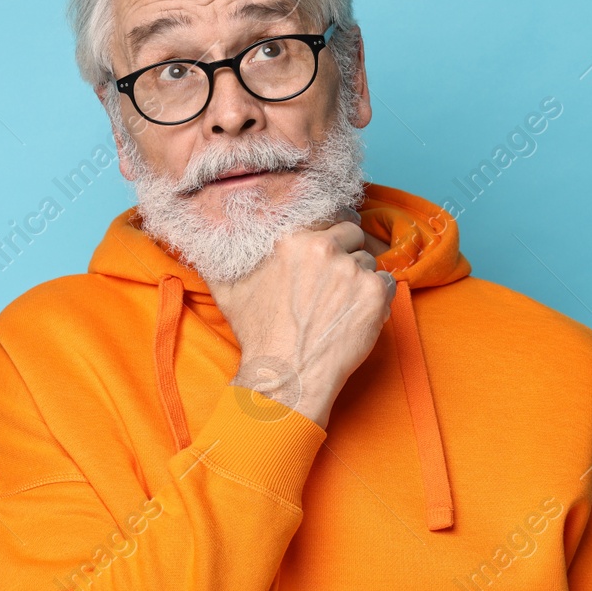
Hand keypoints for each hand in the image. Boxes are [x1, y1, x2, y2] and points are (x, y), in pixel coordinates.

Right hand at [210, 207, 395, 428]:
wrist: (287, 376)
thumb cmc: (259, 335)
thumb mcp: (228, 288)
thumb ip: (220, 255)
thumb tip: (204, 233)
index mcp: (291, 238)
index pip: (329, 214)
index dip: (332, 231)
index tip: (331, 247)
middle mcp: (323, 248)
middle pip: (353, 233)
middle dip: (347, 253)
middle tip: (335, 283)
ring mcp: (352, 269)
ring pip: (368, 260)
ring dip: (360, 279)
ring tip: (339, 306)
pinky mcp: (374, 292)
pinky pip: (387, 282)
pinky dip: (378, 298)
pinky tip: (356, 315)